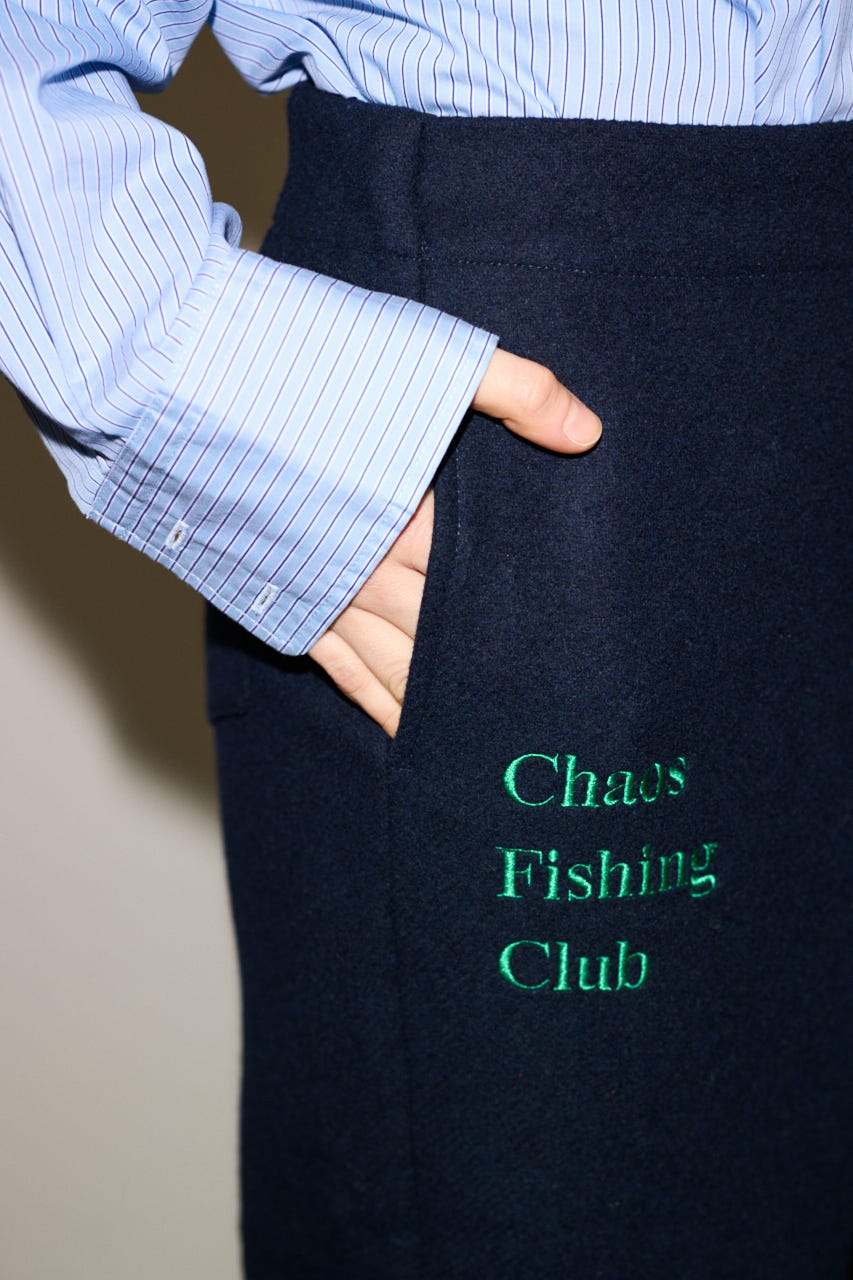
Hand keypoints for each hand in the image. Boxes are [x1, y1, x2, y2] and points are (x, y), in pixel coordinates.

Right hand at [308, 349, 600, 736]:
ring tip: (489, 740)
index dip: (531, 620)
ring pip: (400, 669)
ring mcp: (324, 593)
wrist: (178, 379)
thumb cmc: (300, 358)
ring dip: (443, 705)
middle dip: (496, 675)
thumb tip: (586, 434)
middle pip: (449, 639)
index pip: (485, 586)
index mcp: (413, 517)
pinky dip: (379, 704)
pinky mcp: (284, 601)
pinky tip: (406, 731)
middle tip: (546, 719)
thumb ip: (512, 388)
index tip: (574, 657)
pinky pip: (343, 671)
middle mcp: (370, 570)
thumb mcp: (424, 355)